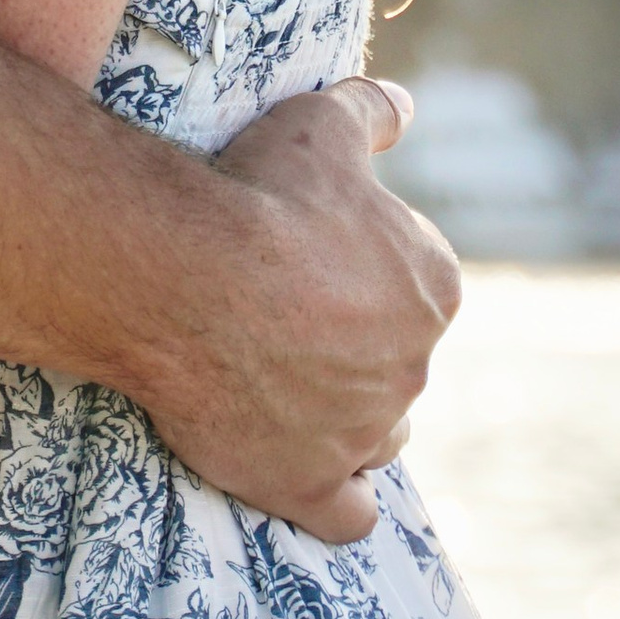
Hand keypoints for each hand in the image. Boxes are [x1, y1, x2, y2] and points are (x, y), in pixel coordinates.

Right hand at [147, 78, 460, 541]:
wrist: (187, 274)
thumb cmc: (257, 193)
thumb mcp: (319, 126)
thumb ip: (371, 112)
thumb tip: (404, 104)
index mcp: (432, 286)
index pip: (414, 285)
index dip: (363, 270)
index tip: (310, 256)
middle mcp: (414, 366)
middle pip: (394, 359)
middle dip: (352, 343)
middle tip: (280, 314)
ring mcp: (364, 431)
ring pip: (381, 434)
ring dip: (351, 417)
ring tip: (289, 387)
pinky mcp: (310, 484)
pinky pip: (348, 513)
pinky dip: (339, 500)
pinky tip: (312, 476)